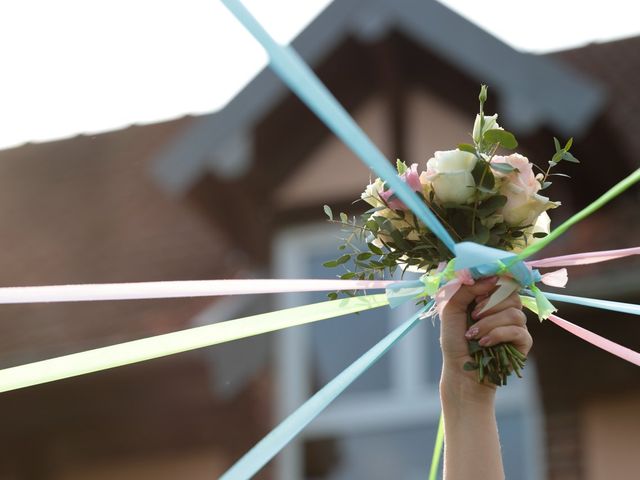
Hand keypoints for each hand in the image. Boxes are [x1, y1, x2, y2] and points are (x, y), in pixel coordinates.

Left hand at [440, 276, 531, 399]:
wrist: (460, 370)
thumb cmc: (454, 339)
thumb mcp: (451, 308)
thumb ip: (466, 289)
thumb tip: (491, 278)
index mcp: (489, 297)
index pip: (502, 279)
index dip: (494, 281)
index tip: (479, 290)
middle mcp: (505, 309)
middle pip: (512, 293)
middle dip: (490, 303)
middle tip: (474, 315)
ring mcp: (516, 325)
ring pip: (515, 312)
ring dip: (490, 322)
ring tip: (473, 334)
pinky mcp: (523, 342)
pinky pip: (518, 330)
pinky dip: (498, 335)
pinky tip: (484, 343)